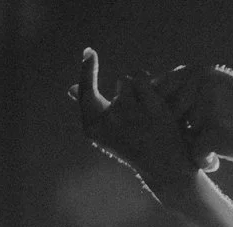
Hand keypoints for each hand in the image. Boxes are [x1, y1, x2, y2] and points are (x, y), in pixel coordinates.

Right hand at [73, 49, 198, 201]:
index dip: (87, 69)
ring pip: (134, 82)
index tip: (89, 51)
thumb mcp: (106, 131)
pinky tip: (155, 104)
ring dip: (142, 91)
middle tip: (141, 115)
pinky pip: (145, 79)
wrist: (163, 168)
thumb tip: (70, 90)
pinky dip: (150, 86)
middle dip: (131, 90)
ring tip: (148, 114)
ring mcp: (130, 115)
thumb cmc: (131, 146)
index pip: (86, 91)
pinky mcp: (151, 108)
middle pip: (120, 84)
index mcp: (93, 129)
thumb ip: (90, 108)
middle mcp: (109, 121)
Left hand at [154, 63, 232, 188]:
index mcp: (197, 71)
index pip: (159, 91)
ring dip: (188, 148)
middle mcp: (199, 84)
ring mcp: (207, 107)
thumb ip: (185, 90)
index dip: (162, 115)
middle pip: (165, 116)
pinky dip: (203, 162)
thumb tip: (147, 94)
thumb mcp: (214, 90)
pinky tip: (215, 164)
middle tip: (190, 142)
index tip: (176, 128)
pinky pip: (194, 153)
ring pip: (178, 136)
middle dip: (174, 134)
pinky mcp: (214, 132)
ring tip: (208, 151)